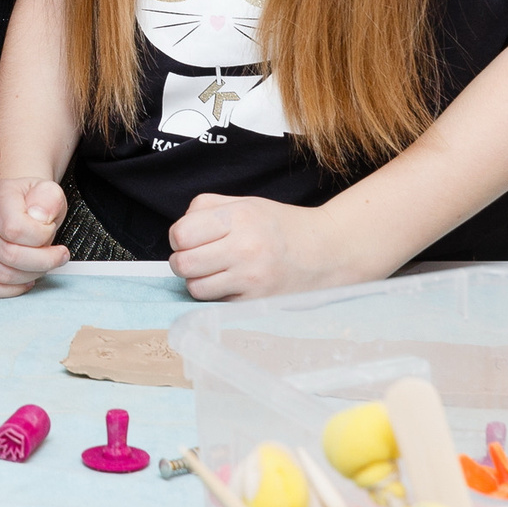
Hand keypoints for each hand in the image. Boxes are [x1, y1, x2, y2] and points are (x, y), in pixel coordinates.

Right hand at [0, 177, 67, 296]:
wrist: (18, 207)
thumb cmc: (33, 203)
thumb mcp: (49, 193)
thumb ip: (50, 199)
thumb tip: (39, 218)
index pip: (15, 229)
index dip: (41, 237)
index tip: (50, 231)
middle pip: (9, 255)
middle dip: (42, 262)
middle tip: (56, 256)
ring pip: (1, 275)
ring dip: (30, 275)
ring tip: (41, 264)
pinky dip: (10, 290)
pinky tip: (25, 279)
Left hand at [167, 193, 379, 299]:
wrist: (328, 252)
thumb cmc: (281, 226)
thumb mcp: (246, 203)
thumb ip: (206, 209)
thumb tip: (178, 233)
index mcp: (239, 217)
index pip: (181, 234)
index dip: (178, 238)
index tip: (188, 240)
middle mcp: (245, 248)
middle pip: (183, 263)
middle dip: (182, 262)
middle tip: (196, 258)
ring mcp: (252, 278)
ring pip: (196, 288)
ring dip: (198, 281)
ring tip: (214, 272)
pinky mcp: (258, 302)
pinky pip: (217, 303)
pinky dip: (218, 295)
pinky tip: (232, 284)